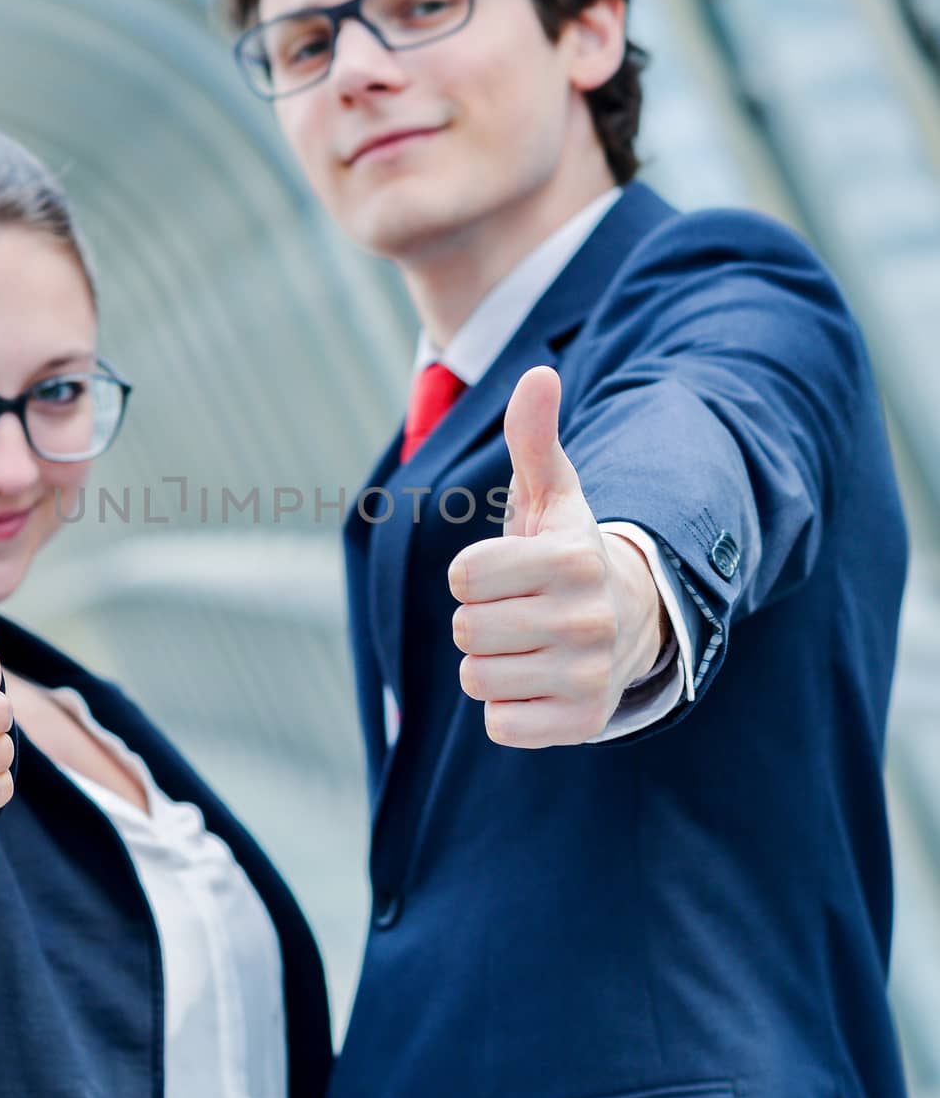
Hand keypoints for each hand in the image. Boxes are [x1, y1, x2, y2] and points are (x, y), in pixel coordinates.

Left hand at [448, 365, 665, 748]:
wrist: (633, 624)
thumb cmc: (569, 555)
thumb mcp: (553, 495)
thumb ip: (534, 437)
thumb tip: (539, 372)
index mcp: (574, 558)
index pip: (464, 574)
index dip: (475, 573)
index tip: (510, 571)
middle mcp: (588, 619)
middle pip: (466, 629)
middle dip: (480, 620)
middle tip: (520, 612)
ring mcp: (589, 676)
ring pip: (477, 679)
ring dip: (491, 664)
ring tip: (530, 646)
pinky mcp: (582, 724)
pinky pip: (499, 724)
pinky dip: (508, 710)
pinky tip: (539, 683)